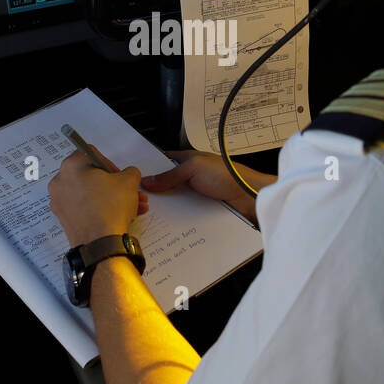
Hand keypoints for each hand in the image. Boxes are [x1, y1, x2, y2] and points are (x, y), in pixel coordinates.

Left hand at [48, 145, 147, 245]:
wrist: (101, 243)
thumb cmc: (109, 209)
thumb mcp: (129, 181)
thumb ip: (129, 172)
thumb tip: (129, 175)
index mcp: (72, 166)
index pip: (90, 154)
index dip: (109, 163)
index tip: (118, 174)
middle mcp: (60, 182)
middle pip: (89, 176)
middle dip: (112, 184)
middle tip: (126, 190)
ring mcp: (60, 202)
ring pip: (89, 194)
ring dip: (110, 198)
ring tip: (131, 206)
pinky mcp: (64, 219)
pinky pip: (83, 208)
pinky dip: (99, 209)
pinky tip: (119, 216)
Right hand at [140, 150, 274, 224]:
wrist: (249, 196)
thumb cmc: (227, 175)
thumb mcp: (194, 168)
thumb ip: (170, 174)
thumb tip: (148, 181)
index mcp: (188, 160)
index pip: (164, 161)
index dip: (150, 167)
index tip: (134, 177)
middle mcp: (192, 176)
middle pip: (168, 183)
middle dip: (156, 191)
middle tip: (138, 201)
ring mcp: (197, 192)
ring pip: (176, 199)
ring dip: (167, 207)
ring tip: (150, 215)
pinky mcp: (202, 208)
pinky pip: (186, 212)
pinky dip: (178, 217)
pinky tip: (169, 224)